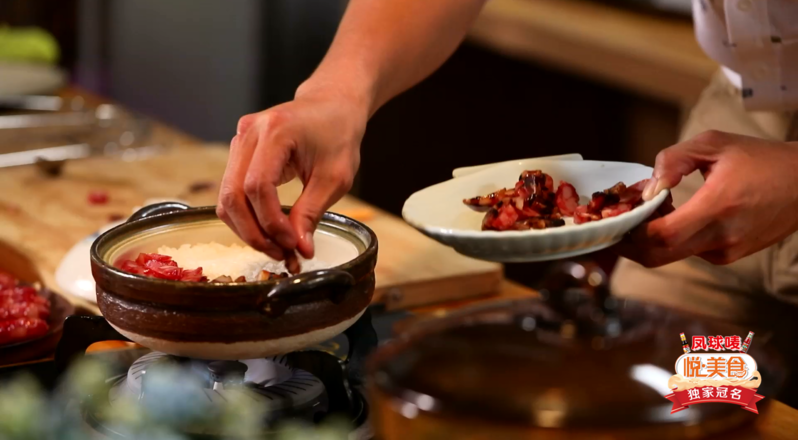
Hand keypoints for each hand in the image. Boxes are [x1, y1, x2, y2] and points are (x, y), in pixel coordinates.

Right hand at [217, 89, 366, 266]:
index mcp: (276, 131)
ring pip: (226, 197)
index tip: (291, 244)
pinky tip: (268, 230)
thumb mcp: (335, 177)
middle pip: (233, 194)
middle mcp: (249, 132)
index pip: (258, 186)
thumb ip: (312, 212)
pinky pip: (231, 191)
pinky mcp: (238, 150)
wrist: (332, 106)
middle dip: (255, 232)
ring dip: (248, 229)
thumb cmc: (338, 135)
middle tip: (280, 254)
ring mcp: (239, 139)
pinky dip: (247, 216)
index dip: (271, 222)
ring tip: (276, 247)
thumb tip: (300, 249)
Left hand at [615, 130, 797, 266]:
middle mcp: (722, 236)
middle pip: (658, 255)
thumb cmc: (760, 158)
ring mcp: (727, 251)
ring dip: (651, 239)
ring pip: (671, 255)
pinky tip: (675, 216)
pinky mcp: (730, 256)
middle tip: (616, 223)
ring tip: (650, 210)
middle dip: (630, 242)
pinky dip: (673, 239)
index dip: (633, 230)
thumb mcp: (714, 143)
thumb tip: (649, 185)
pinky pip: (689, 252)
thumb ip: (674, 159)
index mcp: (718, 206)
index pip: (662, 235)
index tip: (620, 213)